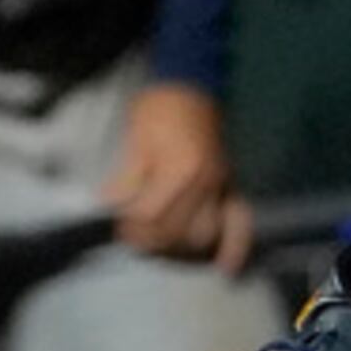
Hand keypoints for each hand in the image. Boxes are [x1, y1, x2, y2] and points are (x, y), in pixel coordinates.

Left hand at [103, 83, 251, 271]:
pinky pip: (240, 221)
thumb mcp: (136, 138)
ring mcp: (221, 185)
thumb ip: (127, 177)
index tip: (118, 222)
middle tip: (133, 234)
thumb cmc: (159, 107)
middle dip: (151, 240)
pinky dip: (235, 246)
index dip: (130, 225)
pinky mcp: (230, 185)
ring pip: (203, 236)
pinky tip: (226, 267)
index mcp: (180, 169)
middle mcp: (206, 182)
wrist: (191, 82)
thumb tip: (110, 205)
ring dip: (179, 247)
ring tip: (159, 240)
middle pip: (177, 234)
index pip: (151, 218)